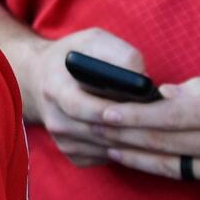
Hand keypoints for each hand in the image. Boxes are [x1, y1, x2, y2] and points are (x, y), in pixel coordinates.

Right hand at [24, 28, 150, 168]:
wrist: (40, 79)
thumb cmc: (71, 57)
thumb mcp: (91, 41)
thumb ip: (118, 53)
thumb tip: (143, 77)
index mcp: (55, 89)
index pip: (80, 108)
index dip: (108, 110)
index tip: (134, 106)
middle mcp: (55, 120)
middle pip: (97, 132)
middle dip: (130, 127)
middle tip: (158, 120)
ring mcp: (62, 141)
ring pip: (105, 148)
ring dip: (132, 141)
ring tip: (156, 127)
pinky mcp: (72, 154)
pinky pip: (104, 157)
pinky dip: (124, 150)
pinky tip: (137, 135)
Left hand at [96, 66, 199, 198]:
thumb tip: (165, 97)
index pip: (165, 116)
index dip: (131, 117)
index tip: (104, 113)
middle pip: (161, 145)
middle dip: (124, 138)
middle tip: (95, 133)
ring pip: (172, 167)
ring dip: (139, 159)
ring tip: (113, 150)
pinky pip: (197, 177)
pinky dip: (174, 168)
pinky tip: (154, 161)